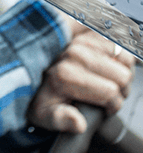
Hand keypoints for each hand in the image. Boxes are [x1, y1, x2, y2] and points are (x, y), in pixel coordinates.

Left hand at [27, 16, 136, 132]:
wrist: (25, 73)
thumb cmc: (38, 96)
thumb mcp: (43, 115)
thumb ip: (61, 120)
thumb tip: (79, 124)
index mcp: (64, 75)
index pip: (111, 93)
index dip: (112, 105)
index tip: (105, 108)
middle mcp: (73, 53)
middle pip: (122, 76)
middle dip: (120, 90)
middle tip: (107, 95)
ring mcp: (81, 38)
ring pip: (125, 58)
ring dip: (122, 71)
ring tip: (107, 79)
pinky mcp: (86, 29)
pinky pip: (120, 41)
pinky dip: (121, 54)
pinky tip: (110, 63)